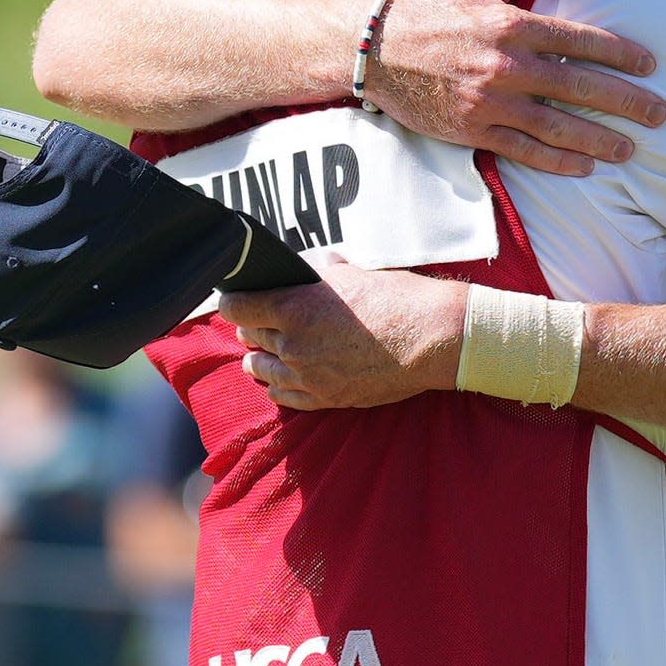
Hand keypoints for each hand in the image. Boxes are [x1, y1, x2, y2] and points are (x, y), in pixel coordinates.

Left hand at [219, 260, 467, 409]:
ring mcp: (308, 376)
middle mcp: (294, 345)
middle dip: (252, 327)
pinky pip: (285, 397)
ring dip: (259, 358)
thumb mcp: (352, 274)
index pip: (237, 308)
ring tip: (264, 352)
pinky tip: (279, 380)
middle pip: (249, 337)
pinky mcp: (326, 398)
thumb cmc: (396, 299)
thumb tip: (304, 267)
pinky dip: (278, 386)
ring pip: (261, 370)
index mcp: (295, 308)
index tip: (234, 299)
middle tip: (258, 320)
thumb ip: (318, 273)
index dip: (233, 301)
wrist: (432, 338)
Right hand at [370, 0, 665, 176]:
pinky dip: (558, 163)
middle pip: (580, 87)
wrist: (375, 47)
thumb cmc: (431, 7)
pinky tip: (584, 168)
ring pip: (558, 127)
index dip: (621, 53)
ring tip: (630, 149)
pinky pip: (524, 152)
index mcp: (513, 25)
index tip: (650, 65)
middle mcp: (507, 66)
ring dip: (599, 140)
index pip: (582, 40)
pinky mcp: (473, 131)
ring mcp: (491, 103)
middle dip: (627, 102)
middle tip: (660, 114)